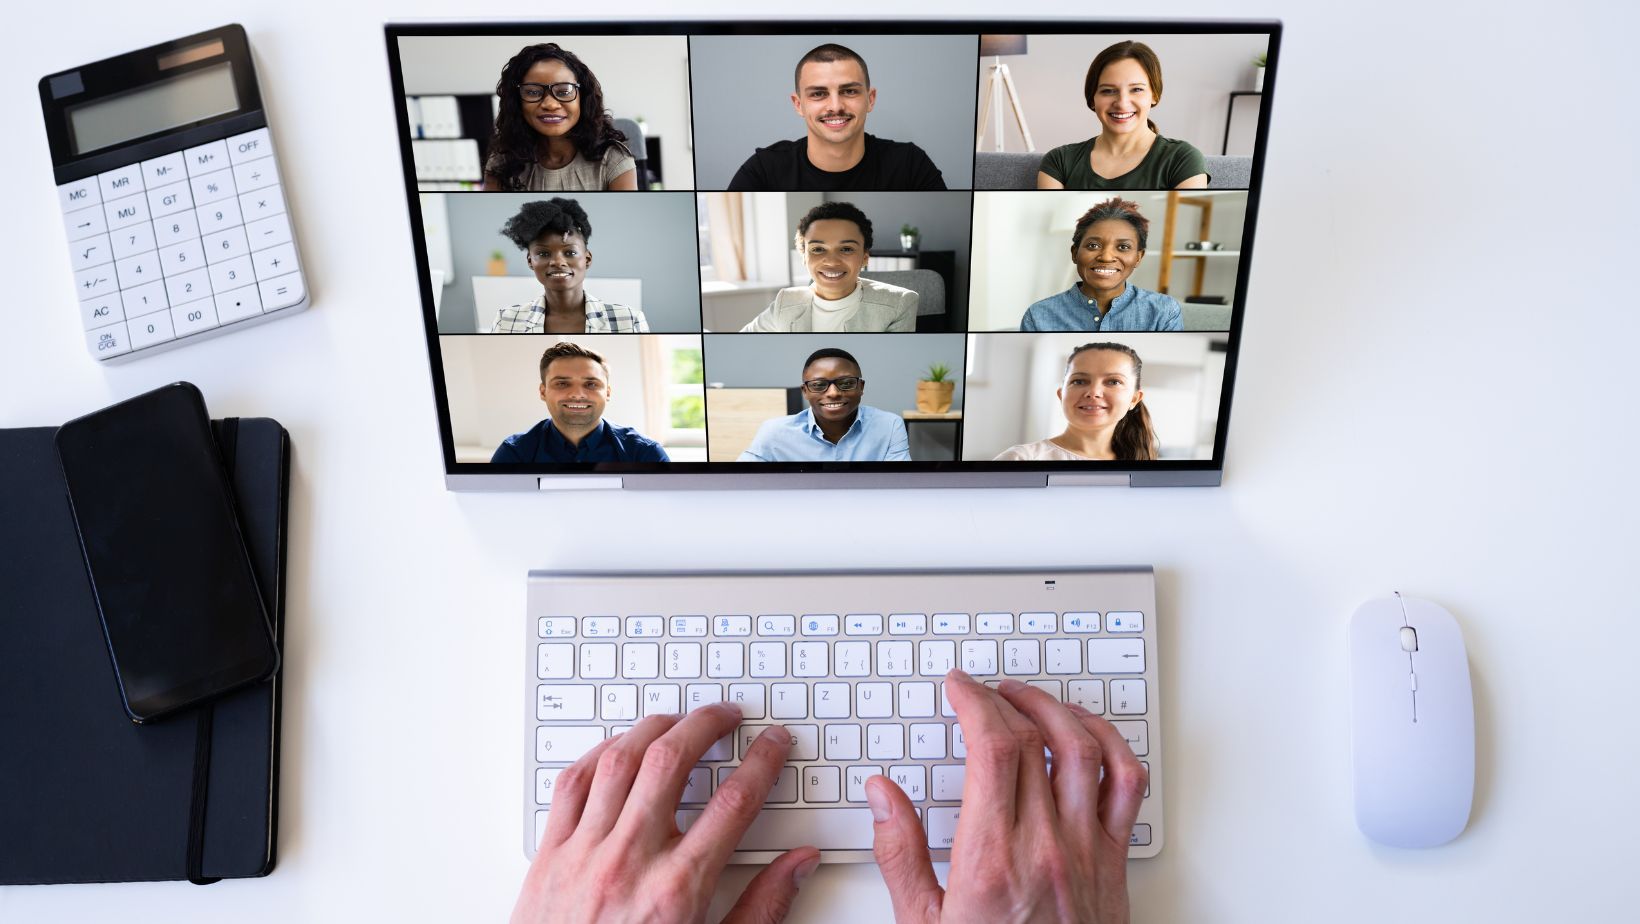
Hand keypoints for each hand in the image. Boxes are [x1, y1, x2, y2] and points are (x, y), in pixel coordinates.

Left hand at [513, 702, 820, 923]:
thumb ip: (761, 907)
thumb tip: (798, 865)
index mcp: (677, 890)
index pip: (734, 802)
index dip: (762, 762)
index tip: (772, 744)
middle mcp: (630, 861)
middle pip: (672, 762)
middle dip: (706, 725)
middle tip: (727, 715)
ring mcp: (584, 854)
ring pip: (618, 761)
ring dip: (652, 729)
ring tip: (676, 721)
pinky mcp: (549, 857)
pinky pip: (570, 785)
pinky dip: (597, 756)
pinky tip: (617, 749)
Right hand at [867, 671, 1146, 922]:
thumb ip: (899, 855)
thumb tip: (883, 797)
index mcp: (991, 859)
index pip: (992, 747)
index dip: (974, 701)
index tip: (958, 688)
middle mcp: (1045, 847)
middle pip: (1032, 739)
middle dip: (1001, 700)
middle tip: (979, 693)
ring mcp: (1087, 851)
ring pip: (1083, 749)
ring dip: (1054, 710)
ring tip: (1026, 699)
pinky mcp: (1114, 862)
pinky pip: (1127, 785)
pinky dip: (1110, 745)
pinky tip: (1085, 734)